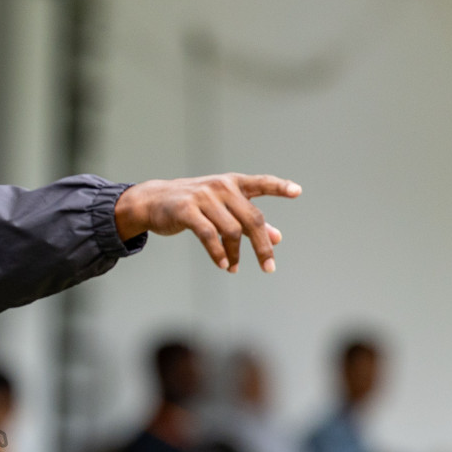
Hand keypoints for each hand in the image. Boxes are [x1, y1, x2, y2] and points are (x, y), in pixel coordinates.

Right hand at [113, 173, 300, 272]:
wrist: (154, 201)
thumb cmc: (193, 205)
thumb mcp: (223, 209)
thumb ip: (249, 221)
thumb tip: (277, 237)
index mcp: (233, 183)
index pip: (261, 183)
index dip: (279, 187)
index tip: (297, 192)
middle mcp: (221, 187)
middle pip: (251, 218)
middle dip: (262, 246)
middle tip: (268, 267)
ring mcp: (203, 197)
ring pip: (230, 230)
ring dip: (235, 254)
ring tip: (234, 268)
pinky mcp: (186, 210)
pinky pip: (208, 235)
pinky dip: (218, 253)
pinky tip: (223, 265)